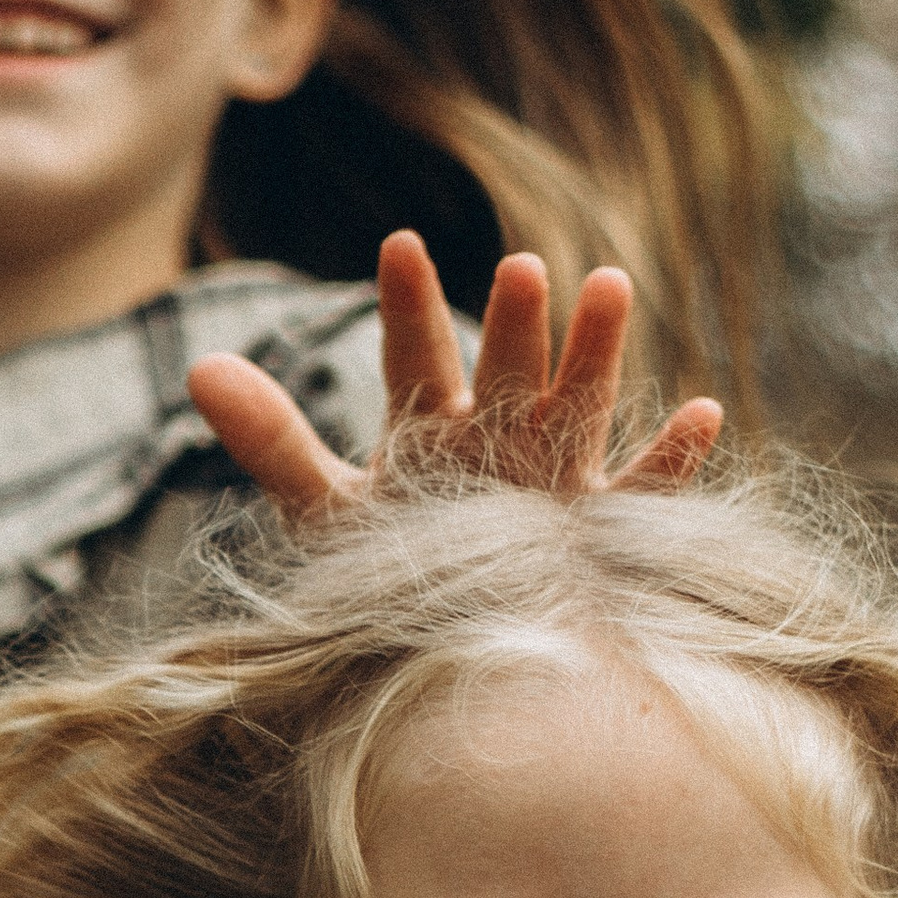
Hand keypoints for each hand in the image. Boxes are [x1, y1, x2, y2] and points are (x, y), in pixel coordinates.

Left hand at [186, 227, 724, 524]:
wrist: (447, 651)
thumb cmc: (388, 572)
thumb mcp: (326, 510)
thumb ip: (273, 439)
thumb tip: (196, 364)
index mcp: (429, 428)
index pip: (413, 357)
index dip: (405, 308)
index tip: (398, 246)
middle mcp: (498, 440)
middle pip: (506, 373)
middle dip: (514, 325)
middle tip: (521, 267)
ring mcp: (557, 482)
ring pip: (579, 407)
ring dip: (595, 352)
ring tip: (608, 283)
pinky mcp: (603, 537)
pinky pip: (645, 497)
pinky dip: (671, 461)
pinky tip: (701, 416)